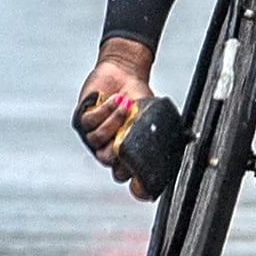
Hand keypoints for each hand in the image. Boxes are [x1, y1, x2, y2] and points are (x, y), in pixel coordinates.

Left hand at [75, 38, 155, 198]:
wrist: (124, 74)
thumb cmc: (138, 97)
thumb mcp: (149, 115)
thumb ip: (154, 131)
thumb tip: (174, 143)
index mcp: (124, 153)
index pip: (126, 175)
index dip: (134, 181)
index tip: (141, 180)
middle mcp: (107, 148)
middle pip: (109, 160)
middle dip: (120, 145)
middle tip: (130, 129)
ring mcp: (93, 135)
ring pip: (98, 140)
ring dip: (113, 121)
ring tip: (125, 105)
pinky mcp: (82, 119)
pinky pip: (90, 122)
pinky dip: (106, 110)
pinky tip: (116, 100)